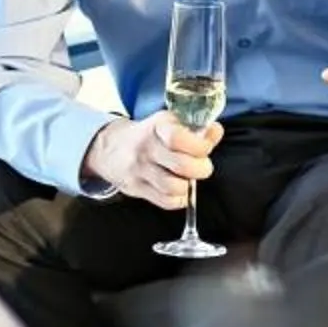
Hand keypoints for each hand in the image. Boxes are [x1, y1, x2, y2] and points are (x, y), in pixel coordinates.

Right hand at [84, 111, 221, 210]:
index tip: (206, 148)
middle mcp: (146, 148)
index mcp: (157, 127)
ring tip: (188, 178)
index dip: (199, 145)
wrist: (111, 149)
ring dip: (188, 185)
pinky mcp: (136, 188)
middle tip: (202, 166)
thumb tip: (216, 131)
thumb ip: (196, 130)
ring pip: (173, 187)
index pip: (178, 138)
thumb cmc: (149, 136)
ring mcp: (139, 170)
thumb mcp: (169, 124)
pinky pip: (166, 201)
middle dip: (201, 168)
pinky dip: (179, 198)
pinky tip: (179, 190)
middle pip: (181, 165)